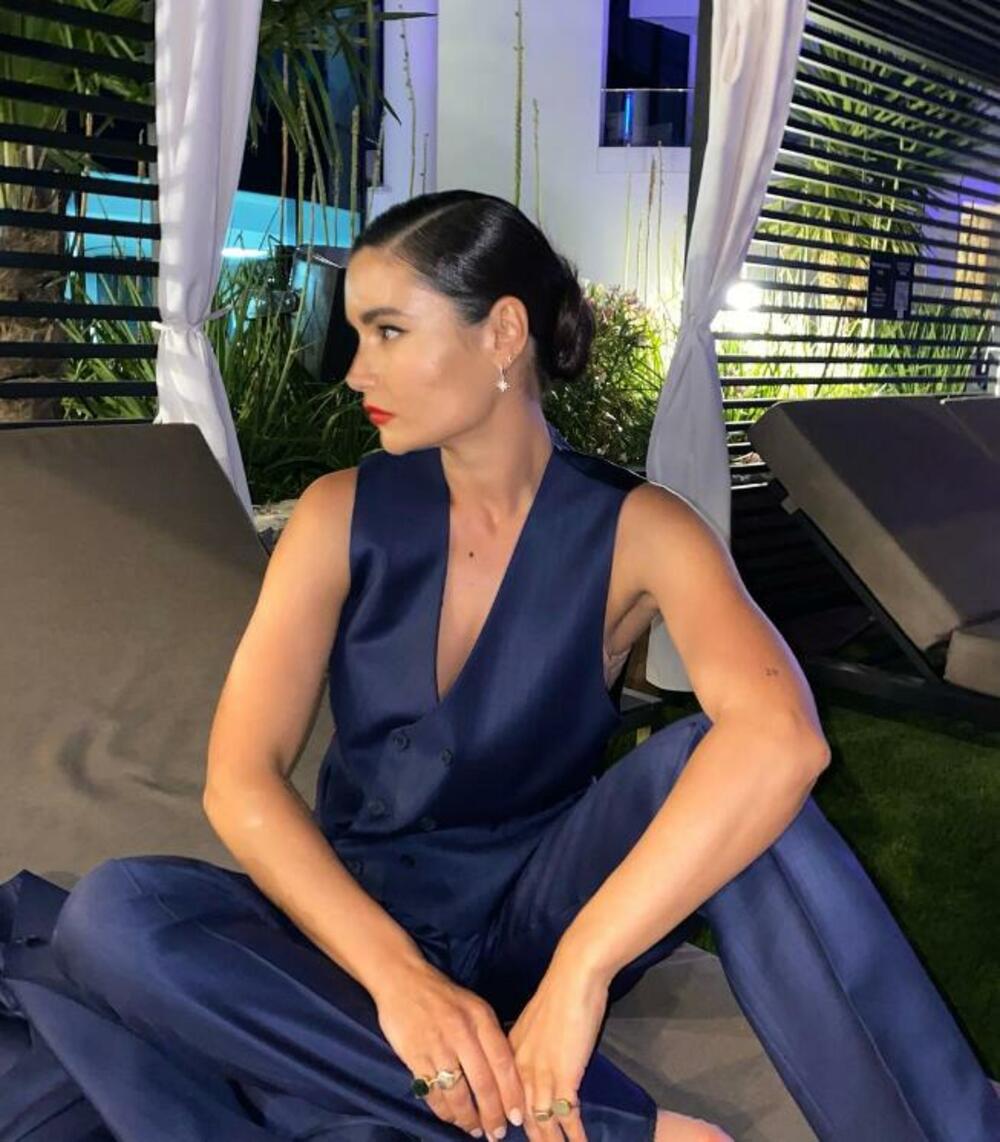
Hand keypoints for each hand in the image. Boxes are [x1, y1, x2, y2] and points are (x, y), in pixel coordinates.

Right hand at [374, 957, 525, 1137]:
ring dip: (468, 1119)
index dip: (512, 1094)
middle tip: (497, 1134)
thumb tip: (508, 1075)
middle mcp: (461, 1032)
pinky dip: (443, 1111)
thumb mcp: (475, 1007)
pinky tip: (451, 1117)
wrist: (403, 980)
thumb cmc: (444, 996)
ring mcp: (437, 1045)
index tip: (517, 1117)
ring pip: (458, 1094)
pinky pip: (432, 1092)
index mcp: (480, 1018)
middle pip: (483, 1084)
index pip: (503, 1062)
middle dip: (492, 1115)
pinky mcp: (414, 1055)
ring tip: (475, 1130)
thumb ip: (490, 1036)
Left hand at [505, 954, 609, 1141]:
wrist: (574, 977)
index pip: (505, 1096)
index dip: (508, 1120)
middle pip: (521, 1115)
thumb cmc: (559, 993)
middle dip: (529, 1139)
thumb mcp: (535, 1023)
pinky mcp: (565, 1076)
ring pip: (541, 1121)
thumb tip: (536, 1060)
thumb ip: (531, 1046)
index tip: (505, 1137)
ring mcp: (541, 1074)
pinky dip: (574, 1135)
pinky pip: (566, 1115)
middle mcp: (521, 1068)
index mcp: (511, 1053)